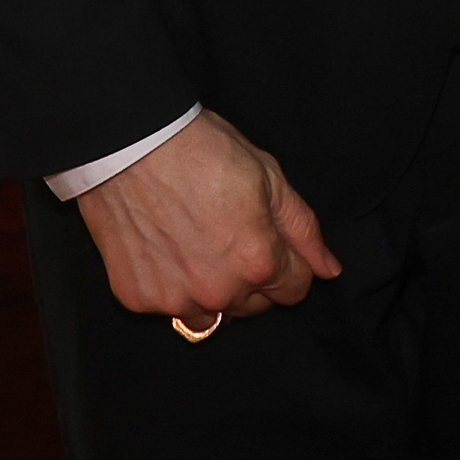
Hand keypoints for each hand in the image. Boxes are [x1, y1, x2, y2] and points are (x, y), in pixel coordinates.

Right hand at [75, 109, 339, 325]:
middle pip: (255, 306)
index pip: (295, 289)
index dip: (290, 264)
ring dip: (213, 291)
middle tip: (231, 236)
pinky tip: (165, 248)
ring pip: (212, 314)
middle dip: (253, 279)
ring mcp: (175, 299)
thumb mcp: (269, 176)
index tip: (271, 242)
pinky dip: (171, 286)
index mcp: (258, 262)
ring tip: (197, 246)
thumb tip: (328, 269)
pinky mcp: (138, 298)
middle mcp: (219, 291)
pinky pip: (168, 307)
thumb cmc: (201, 152)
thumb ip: (303, 229)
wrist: (130, 144)